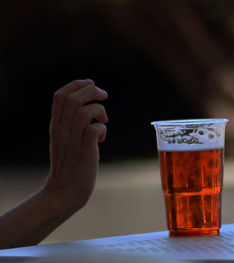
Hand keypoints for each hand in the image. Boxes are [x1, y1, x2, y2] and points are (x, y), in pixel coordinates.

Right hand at [45, 79, 107, 211]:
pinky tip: (101, 140)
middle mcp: (61, 131)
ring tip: (103, 121)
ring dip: (99, 110)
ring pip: (84, 111)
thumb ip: (70, 125)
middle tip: (104, 96)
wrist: (64, 192)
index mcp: (56, 126)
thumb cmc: (69, 166)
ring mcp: (72, 140)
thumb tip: (88, 109)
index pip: (60, 96)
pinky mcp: (85, 151)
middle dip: (91, 91)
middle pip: (73, 99)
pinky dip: (102, 129)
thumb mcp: (65, 141)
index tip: (91, 84)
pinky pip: (94, 129)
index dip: (77, 85)